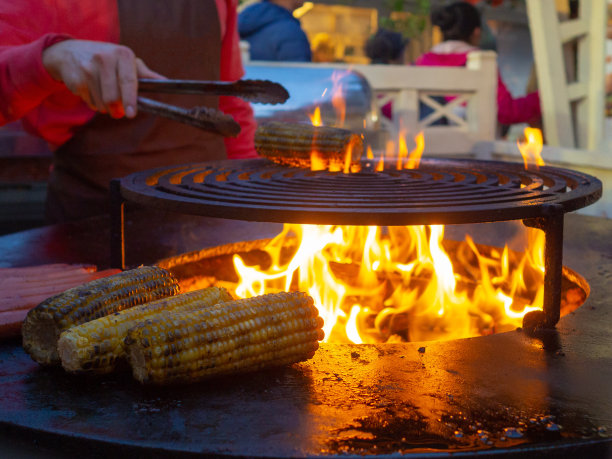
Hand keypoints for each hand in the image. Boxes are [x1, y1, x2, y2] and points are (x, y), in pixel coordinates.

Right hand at [42, 39, 163, 117]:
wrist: (70, 51)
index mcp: (122, 54)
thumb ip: (145, 74)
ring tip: (103, 94)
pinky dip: (93, 103)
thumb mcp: (126, 61)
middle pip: (114, 97)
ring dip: (105, 107)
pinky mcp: (76, 79)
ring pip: (102, 103)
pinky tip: (91, 90)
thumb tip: (166, 83)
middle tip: (118, 110)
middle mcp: (104, 58)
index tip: (131, 114)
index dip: (130, 100)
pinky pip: (90, 103)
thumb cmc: (107, 59)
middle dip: (117, 108)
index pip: (128, 81)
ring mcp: (88, 68)